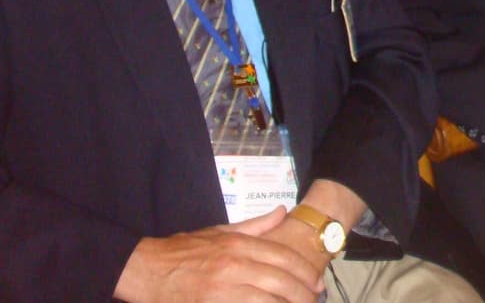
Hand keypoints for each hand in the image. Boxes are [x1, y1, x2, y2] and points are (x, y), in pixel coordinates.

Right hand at [114, 207, 324, 302]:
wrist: (147, 269)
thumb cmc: (184, 250)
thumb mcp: (220, 231)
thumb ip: (255, 225)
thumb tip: (283, 212)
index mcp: (238, 244)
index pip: (283, 257)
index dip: (305, 271)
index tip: (317, 282)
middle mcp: (234, 265)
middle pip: (280, 281)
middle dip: (303, 293)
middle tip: (314, 300)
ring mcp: (222, 289)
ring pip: (267, 301)